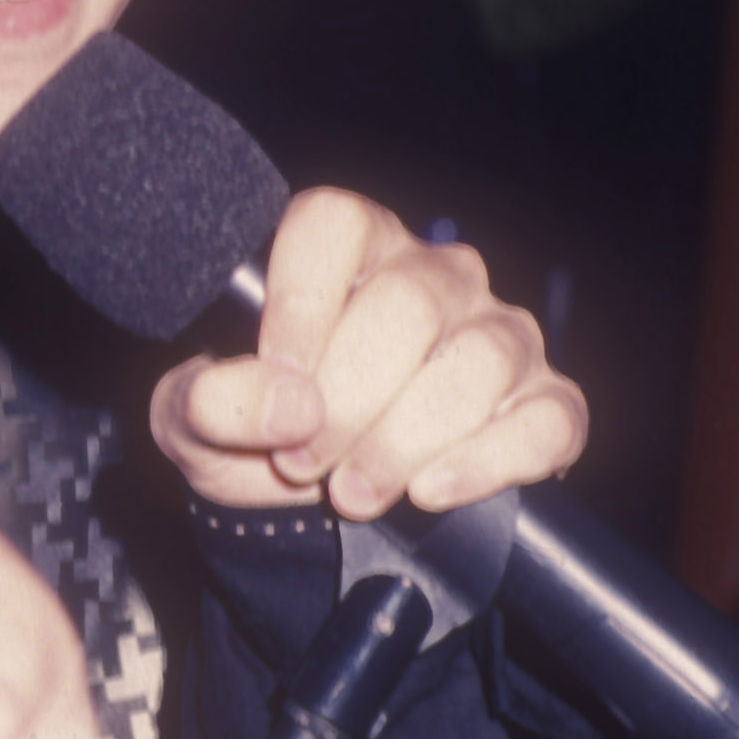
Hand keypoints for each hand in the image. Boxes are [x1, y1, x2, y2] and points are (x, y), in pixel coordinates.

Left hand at [149, 187, 586, 517]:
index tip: (277, 379)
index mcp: (346, 249)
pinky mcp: (546, 404)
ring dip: (405, 439)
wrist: (305, 514)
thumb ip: (207, 401)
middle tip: (302, 462)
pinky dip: (487, 463)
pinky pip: (545, 421)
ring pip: (479, 361)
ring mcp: (499, 335)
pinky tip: (430, 491)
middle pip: (408, 304)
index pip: (335, 224)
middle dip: (348, 398)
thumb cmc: (255, 434)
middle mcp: (433, 276)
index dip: (301, 303)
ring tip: (352, 491)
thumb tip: (289, 407)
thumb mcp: (193, 421)